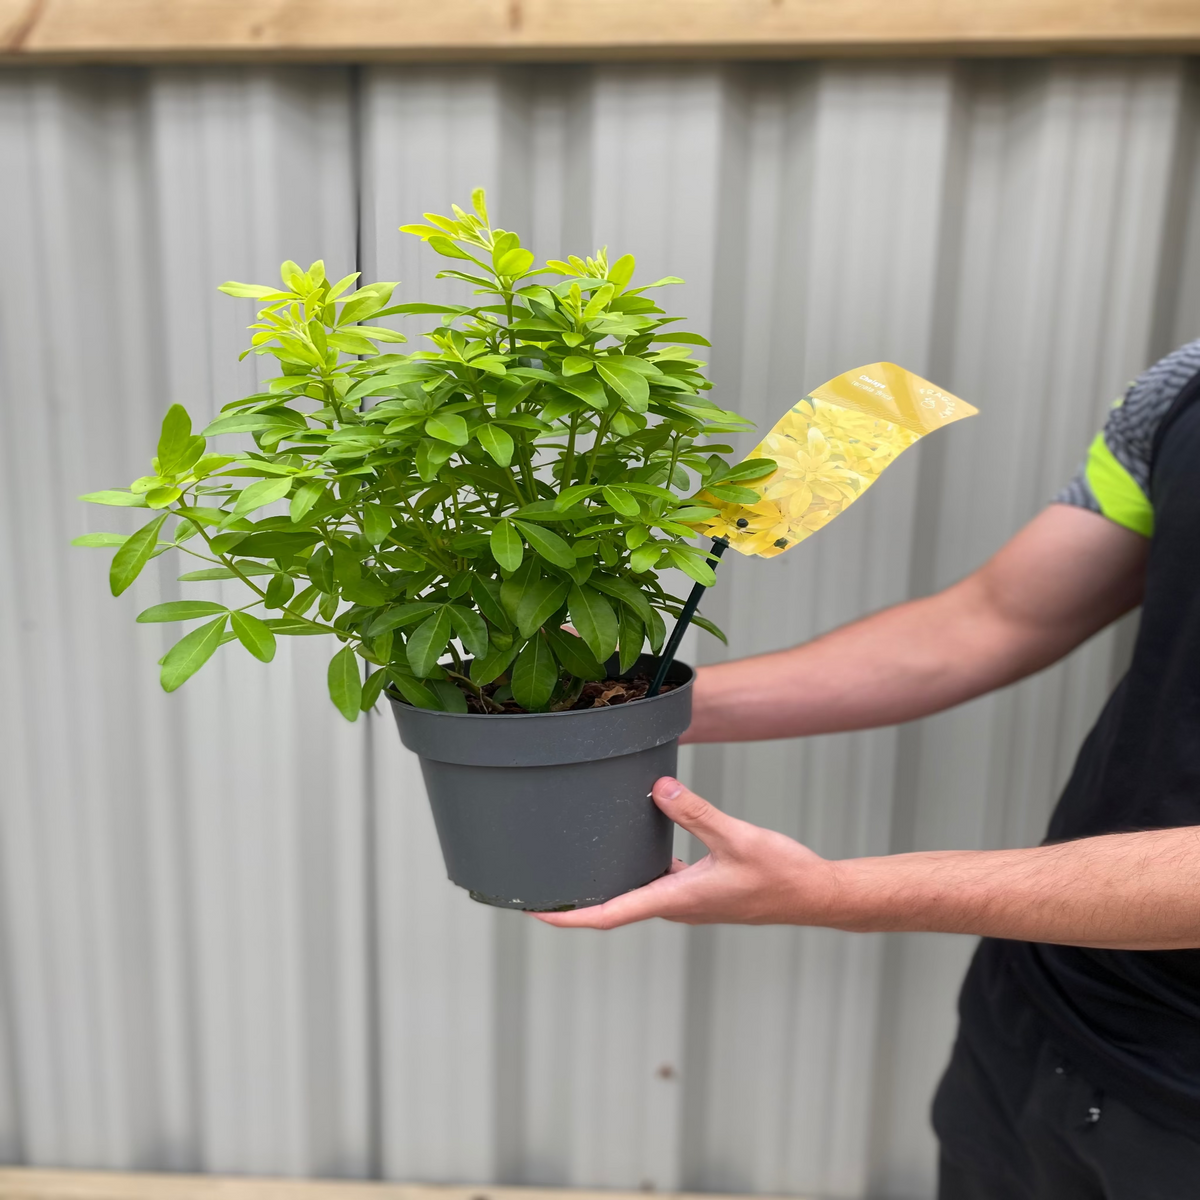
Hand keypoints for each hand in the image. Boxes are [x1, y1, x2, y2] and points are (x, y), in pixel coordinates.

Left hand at [531, 777, 839, 928]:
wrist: (815, 894)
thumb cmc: (781, 874)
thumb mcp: (735, 837)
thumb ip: (694, 812)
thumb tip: (657, 789)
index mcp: (675, 899)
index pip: (608, 915)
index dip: (567, 915)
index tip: (534, 910)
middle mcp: (675, 905)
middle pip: (612, 907)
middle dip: (575, 902)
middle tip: (538, 886)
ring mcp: (688, 900)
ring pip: (633, 894)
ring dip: (603, 887)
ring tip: (573, 866)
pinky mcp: (701, 889)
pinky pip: (656, 881)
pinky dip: (634, 870)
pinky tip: (633, 846)